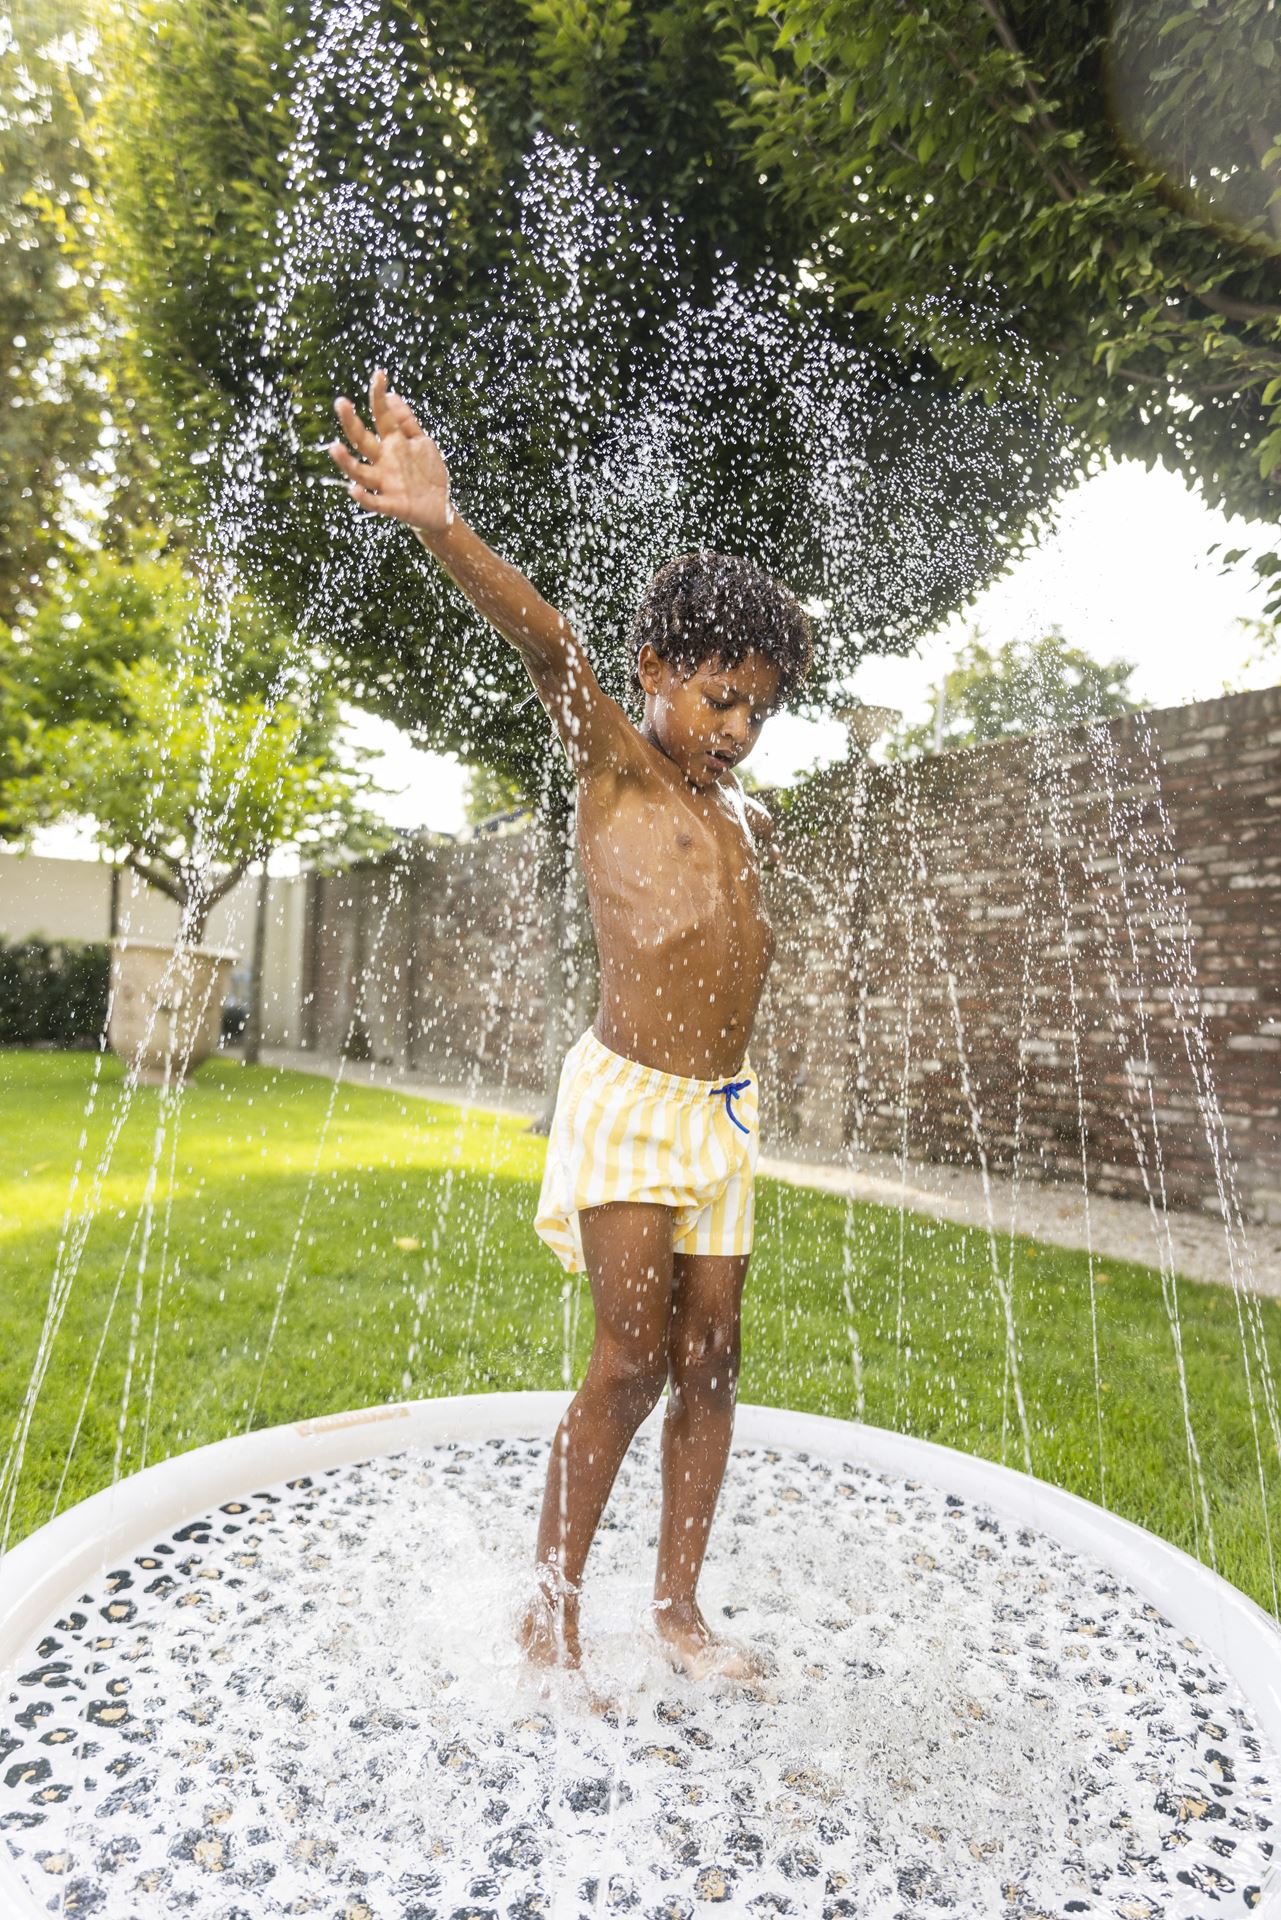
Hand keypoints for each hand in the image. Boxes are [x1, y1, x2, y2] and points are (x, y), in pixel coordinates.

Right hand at [328, 369, 451, 536]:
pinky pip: (374, 502)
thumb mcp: (420, 442)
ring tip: (334, 448)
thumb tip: (391, 395)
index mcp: (392, 442)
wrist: (440, 507)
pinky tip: (353, 490)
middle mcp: (384, 460)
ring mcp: (385, 483)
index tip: (379, 374)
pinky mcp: (392, 505)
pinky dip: (364, 497)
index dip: (379, 396)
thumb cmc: (427, 473)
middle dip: (351, 423)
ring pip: (360, 471)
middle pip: (362, 440)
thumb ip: (406, 422)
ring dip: (346, 461)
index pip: (381, 416)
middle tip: (341, 403)